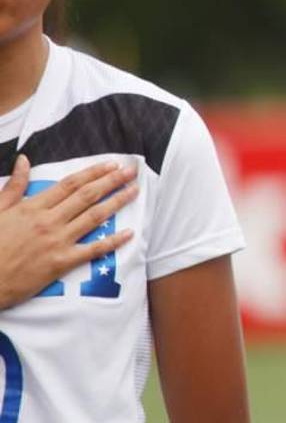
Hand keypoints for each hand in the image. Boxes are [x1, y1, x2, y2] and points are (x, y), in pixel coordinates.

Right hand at [0, 156, 138, 308]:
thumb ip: (14, 186)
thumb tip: (24, 160)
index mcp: (33, 207)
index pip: (71, 184)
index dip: (94, 172)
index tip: (111, 164)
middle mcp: (49, 221)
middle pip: (87, 196)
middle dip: (112, 181)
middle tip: (131, 171)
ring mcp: (57, 241)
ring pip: (94, 217)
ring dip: (117, 202)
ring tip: (134, 191)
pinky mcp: (62, 262)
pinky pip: (93, 250)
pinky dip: (113, 241)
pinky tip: (129, 233)